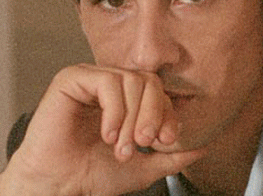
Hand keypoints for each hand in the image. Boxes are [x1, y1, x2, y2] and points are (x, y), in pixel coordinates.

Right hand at [0, 64, 204, 195]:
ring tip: (120, 147)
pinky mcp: (71, 78)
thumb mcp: (144, 166)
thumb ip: (173, 156)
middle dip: (152, 115)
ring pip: (132, 81)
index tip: (165, 141)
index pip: (160, 91)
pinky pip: (107, 82)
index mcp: (127, 98)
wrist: (59, 186)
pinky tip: (106, 134)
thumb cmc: (93, 175)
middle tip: (143, 143)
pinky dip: (114, 111)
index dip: (168, 114)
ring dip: (131, 118)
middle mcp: (110, 83)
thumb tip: (203, 147)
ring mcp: (91, 78)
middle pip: (150, 82)